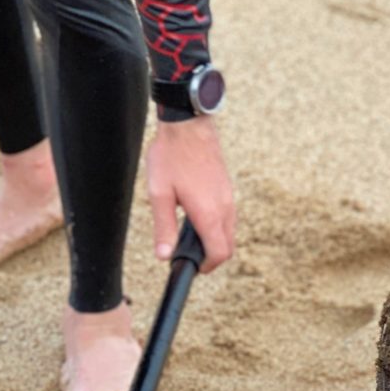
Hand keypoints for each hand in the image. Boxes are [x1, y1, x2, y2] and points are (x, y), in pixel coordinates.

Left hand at [145, 116, 235, 271]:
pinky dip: (217, 226)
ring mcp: (228, 197)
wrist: (188, 123)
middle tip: (190, 255)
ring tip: (190, 236)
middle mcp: (224, 208)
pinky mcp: (227, 188)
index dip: (207, 267)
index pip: (219, 254)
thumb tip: (164, 256)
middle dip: (212, 256)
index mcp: (208, 214)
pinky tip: (197, 216)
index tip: (193, 266)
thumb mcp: (159, 194)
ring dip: (215, 240)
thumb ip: (164, 228)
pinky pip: (228, 217)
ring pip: (229, 232)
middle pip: (228, 247)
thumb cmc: (171, 155)